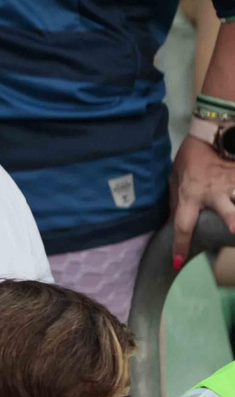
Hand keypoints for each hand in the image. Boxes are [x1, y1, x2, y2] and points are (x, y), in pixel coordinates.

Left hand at [169, 134, 234, 268]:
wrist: (211, 135)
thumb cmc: (190, 159)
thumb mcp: (174, 178)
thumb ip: (174, 201)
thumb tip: (169, 222)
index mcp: (191, 194)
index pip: (183, 223)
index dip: (180, 243)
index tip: (178, 261)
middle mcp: (213, 193)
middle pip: (227, 212)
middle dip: (234, 221)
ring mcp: (232, 185)